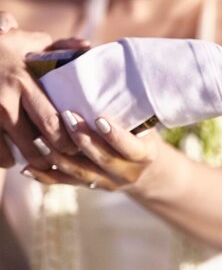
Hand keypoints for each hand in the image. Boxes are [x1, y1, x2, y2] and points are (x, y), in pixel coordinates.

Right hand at [0, 11, 83, 168]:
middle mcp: (4, 100)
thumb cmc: (1, 47)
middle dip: (53, 155)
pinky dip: (6, 159)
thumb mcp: (28, 42)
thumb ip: (59, 46)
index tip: (79, 145)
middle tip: (64, 159)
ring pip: (14, 150)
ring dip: (31, 160)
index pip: (52, 120)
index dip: (68, 139)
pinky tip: (14, 159)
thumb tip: (87, 46)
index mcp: (22, 81)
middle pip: (35, 141)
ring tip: (43, 162)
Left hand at [21, 111, 158, 190]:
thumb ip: (129, 112)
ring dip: (59, 156)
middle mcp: (128, 172)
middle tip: (66, 117)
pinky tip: (28, 168)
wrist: (146, 170)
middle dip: (82, 139)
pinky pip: (67, 183)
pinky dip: (47, 176)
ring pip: (81, 172)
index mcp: (144, 155)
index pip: (130, 147)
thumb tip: (107, 81)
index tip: (99, 118)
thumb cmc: (141, 136)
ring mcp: (109, 183)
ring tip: (40, 140)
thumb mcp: (145, 125)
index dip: (115, 135)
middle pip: (102, 158)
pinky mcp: (92, 188)